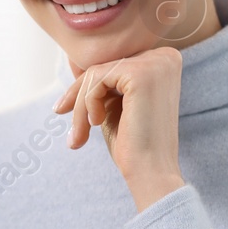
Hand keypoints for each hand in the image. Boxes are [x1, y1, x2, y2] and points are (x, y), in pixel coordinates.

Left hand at [52, 47, 185, 212]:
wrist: (151, 172)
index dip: (86, 86)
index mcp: (164, 62)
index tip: (64, 107)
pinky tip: (96, 123)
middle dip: (79, 95)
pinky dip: (87, 103)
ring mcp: (155, 63)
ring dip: (80, 105)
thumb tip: (73, 62)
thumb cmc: (133, 144)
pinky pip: (97, 79)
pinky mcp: (141, 74)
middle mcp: (165, 57)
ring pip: (97, 73)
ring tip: (79, 134)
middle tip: (62, 116)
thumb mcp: (115, 104)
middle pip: (104, 66)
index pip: (114, 65)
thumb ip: (104, 81)